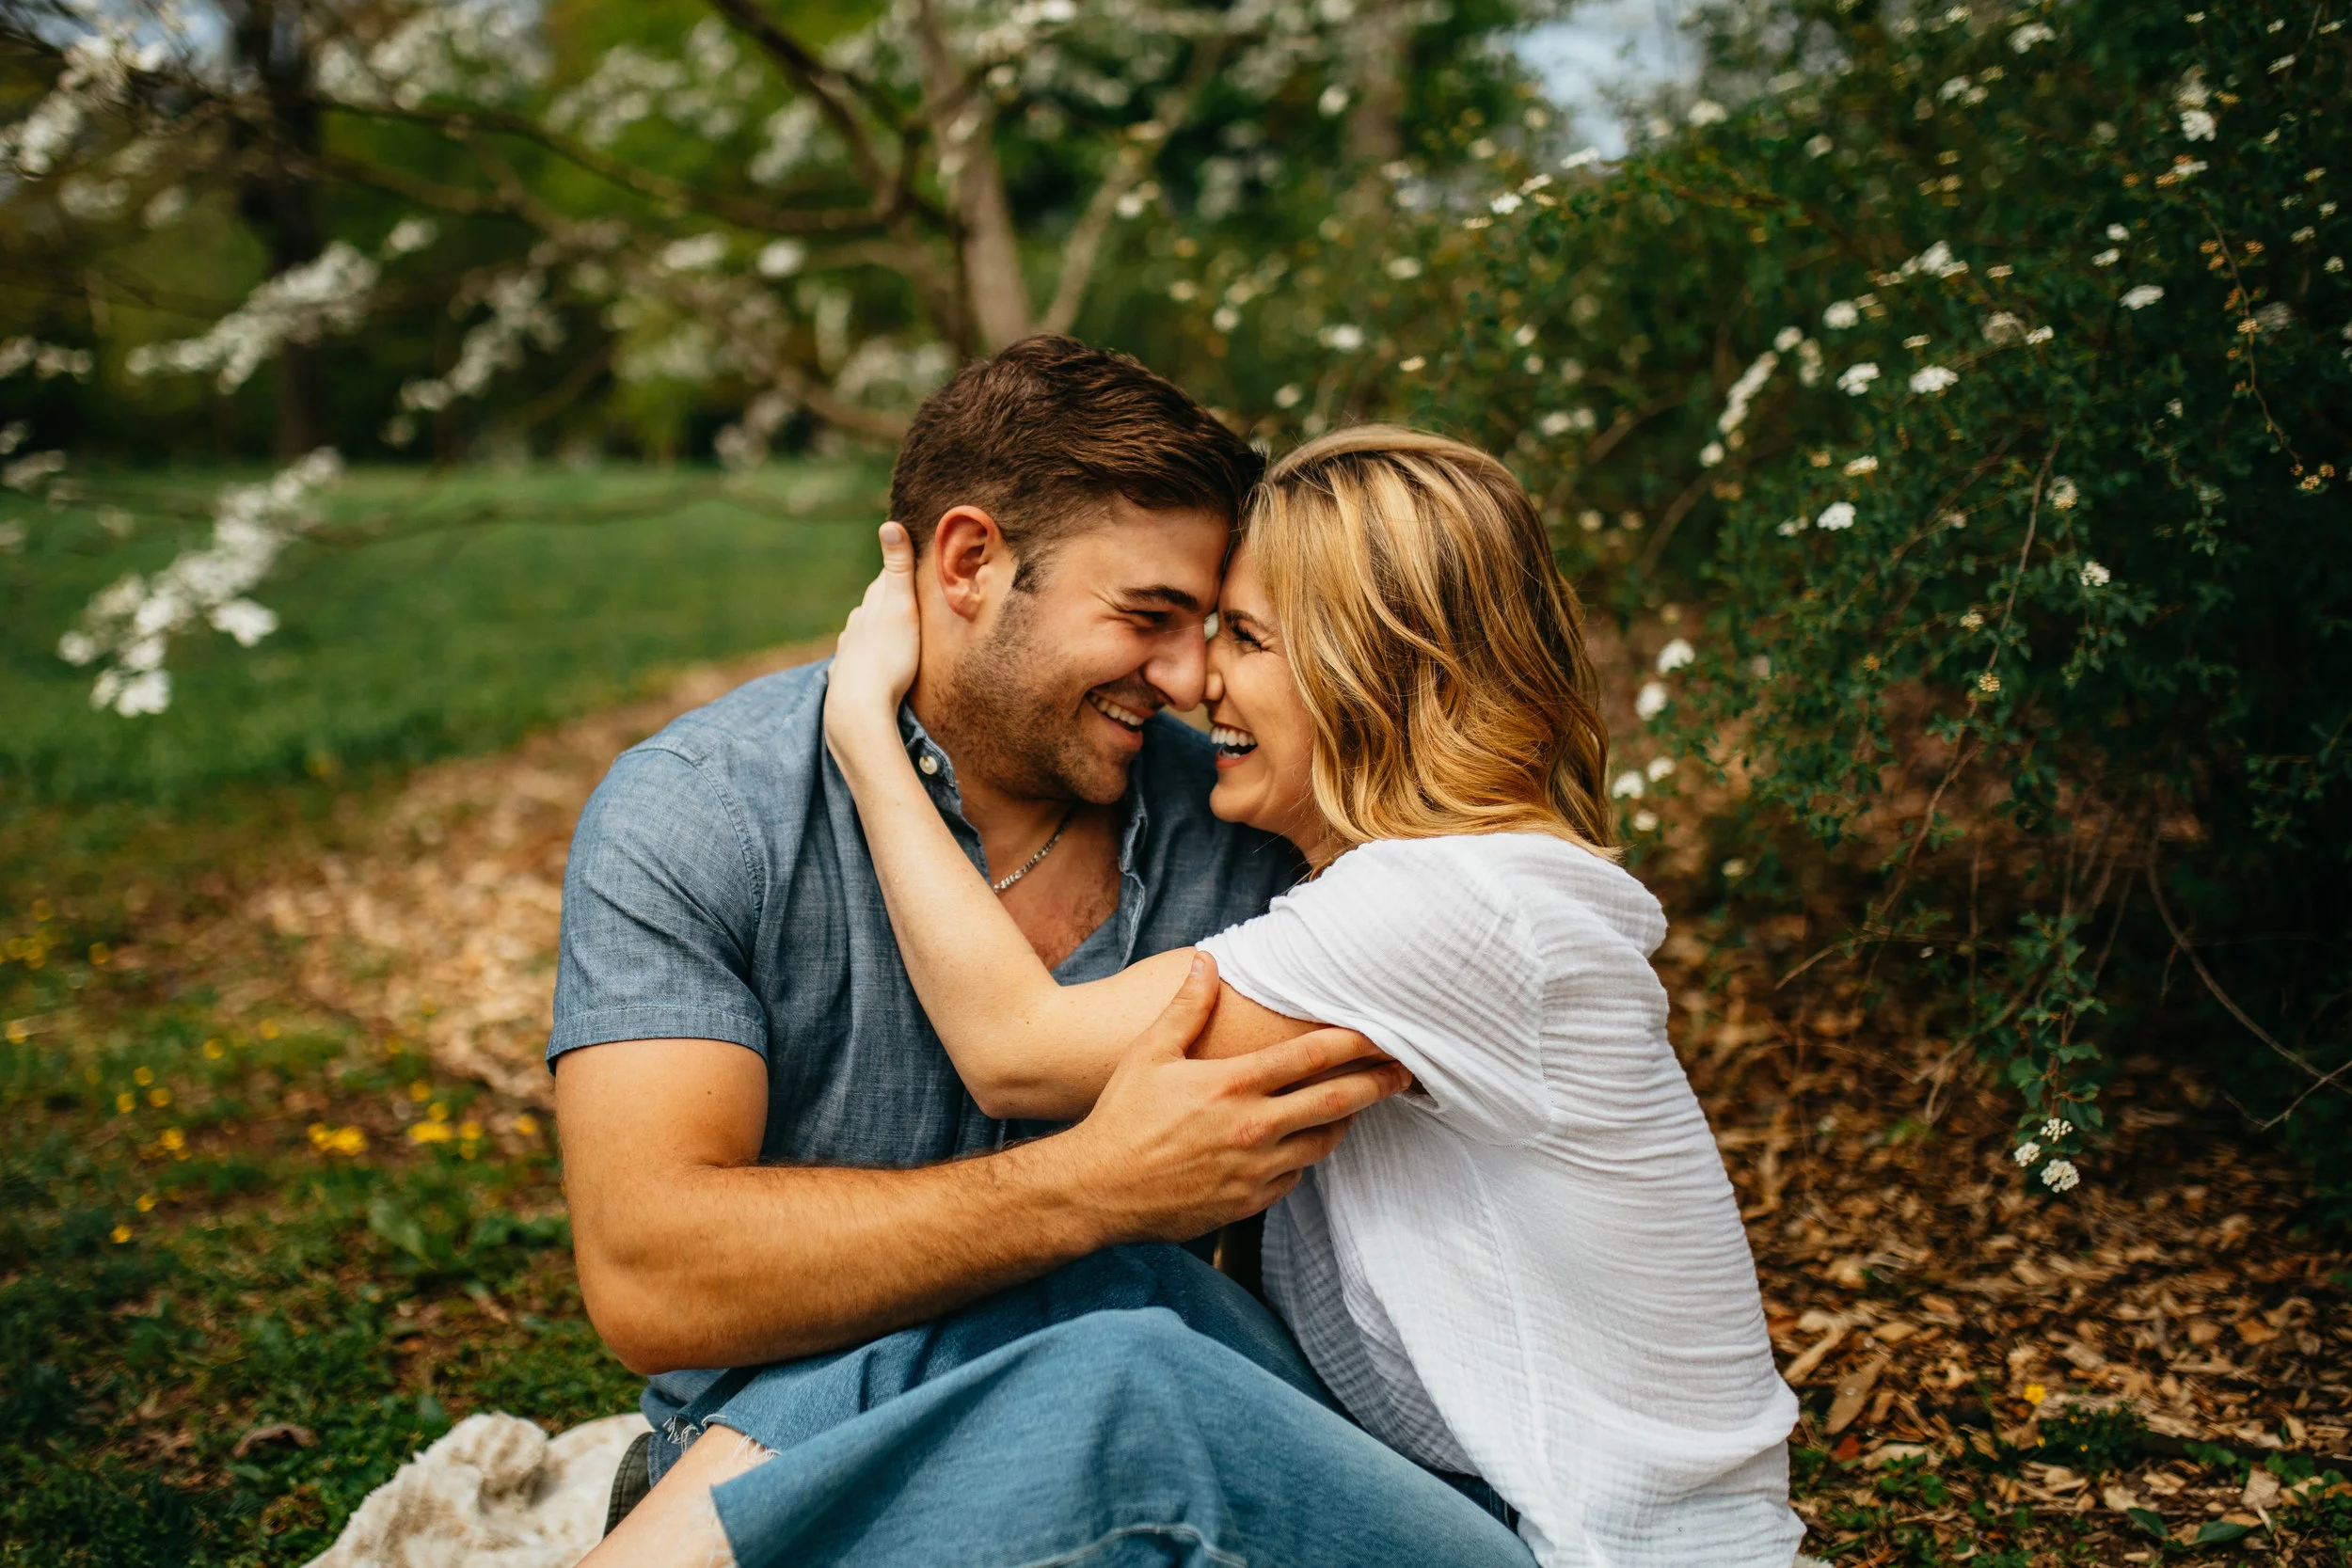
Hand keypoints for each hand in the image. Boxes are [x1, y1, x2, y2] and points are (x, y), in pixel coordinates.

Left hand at [823, 521, 922, 760]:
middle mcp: (856, 625)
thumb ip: (897, 569)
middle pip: (874, 606)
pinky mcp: (848, 676)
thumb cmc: (887, 657)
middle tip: (913, 599)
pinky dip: (871, 656)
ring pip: (865, 633)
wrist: (859, 708)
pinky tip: (875, 663)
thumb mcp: (900, 608)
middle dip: (890, 601)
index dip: (902, 573)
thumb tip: (889, 524)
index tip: (918, 566)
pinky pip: (861, 660)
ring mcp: (849, 651)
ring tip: (898, 632)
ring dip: (879, 630)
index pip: (886, 581)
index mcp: (870, 606)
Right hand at [1054, 953, 1411, 1244]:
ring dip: (1344, 1121)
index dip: (1353, 1041)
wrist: (1097, 1191)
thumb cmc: (1121, 1117)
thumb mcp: (1150, 1053)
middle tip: (1404, 1072)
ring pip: (1323, 1142)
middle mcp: (1253, 1127)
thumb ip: (1187, 1007)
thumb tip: (1208, 961)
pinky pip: (1295, 1177)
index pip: (1311, 1056)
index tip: (1382, 1033)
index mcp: (1233, 1084)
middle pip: (1336, 1101)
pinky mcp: (1250, 1201)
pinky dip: (1305, 1157)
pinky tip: (1303, 1143)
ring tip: (1357, 1104)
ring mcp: (1255, 1169)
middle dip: (1376, 1084)